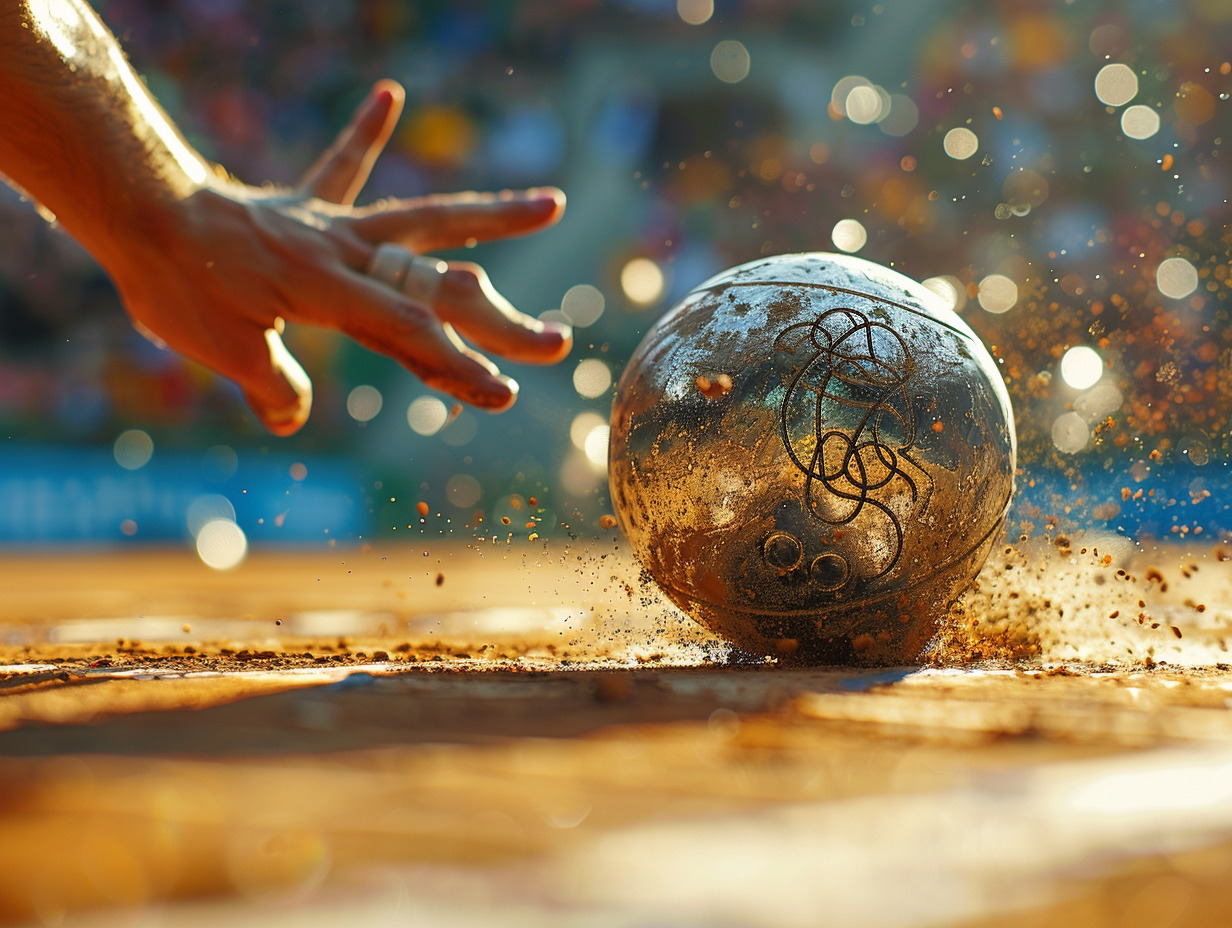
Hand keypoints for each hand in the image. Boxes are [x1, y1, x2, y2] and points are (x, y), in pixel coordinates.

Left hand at [108, 80, 570, 434]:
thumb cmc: (177, 282)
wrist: (139, 210)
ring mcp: (335, 224)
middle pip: (443, 287)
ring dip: (490, 217)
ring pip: (427, 218)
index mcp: (331, 290)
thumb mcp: (222, 349)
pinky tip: (391, 94)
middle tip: (560, 341)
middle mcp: (348, 252)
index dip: (461, 367)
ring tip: (551, 203)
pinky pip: (344, 167)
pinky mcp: (310, 204)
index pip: (413, 333)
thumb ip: (271, 385)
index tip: (507, 393)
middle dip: (503, 321)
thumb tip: (290, 418)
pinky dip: (366, 134)